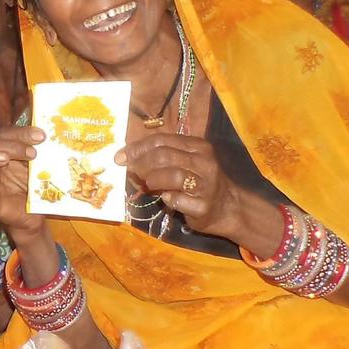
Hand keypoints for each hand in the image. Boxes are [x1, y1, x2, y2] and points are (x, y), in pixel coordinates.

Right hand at [0, 126, 47, 245]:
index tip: (41, 137)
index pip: (3, 134)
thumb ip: (40, 155)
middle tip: (32, 154)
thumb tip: (53, 136)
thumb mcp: (39, 170)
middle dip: (9, 145)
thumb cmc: (33, 189)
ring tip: (4, 159)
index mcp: (0, 151)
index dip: (21, 132)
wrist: (34, 217)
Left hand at [116, 133, 242, 238]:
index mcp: (197, 146)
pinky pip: (178, 199)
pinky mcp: (203, 206)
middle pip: (164, 156)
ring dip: (153, 180)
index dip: (137, 148)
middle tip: (131, 172)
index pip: (161, 140)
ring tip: (148, 185)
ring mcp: (206, 185)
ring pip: (172, 176)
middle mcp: (204, 162)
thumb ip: (161, 156)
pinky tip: (167, 198)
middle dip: (141, 164)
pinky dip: (167, 199)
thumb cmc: (199, 182)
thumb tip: (126, 156)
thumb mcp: (184, 161)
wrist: (228, 208)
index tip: (120, 157)